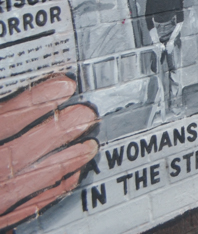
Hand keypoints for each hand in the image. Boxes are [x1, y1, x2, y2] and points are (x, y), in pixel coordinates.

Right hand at [0, 75, 98, 229]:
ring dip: (58, 166)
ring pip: (19, 188)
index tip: (61, 87)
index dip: (30, 104)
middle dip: (54, 134)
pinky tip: (65, 181)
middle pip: (11, 157)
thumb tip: (5, 85)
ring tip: (87, 147)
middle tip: (85, 115)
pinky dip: (43, 195)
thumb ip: (0, 112)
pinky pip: (17, 213)